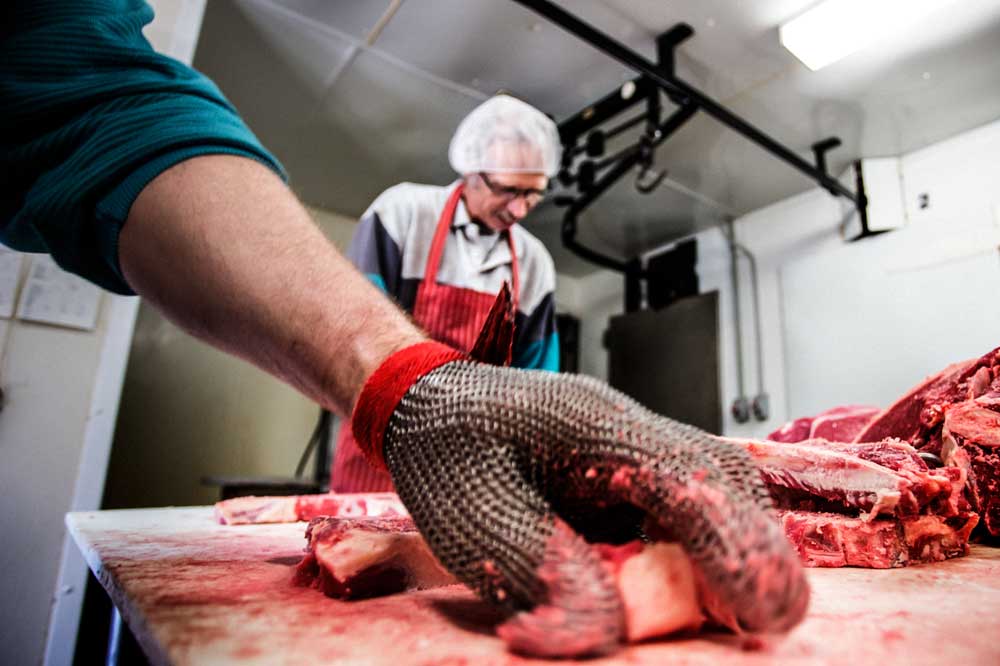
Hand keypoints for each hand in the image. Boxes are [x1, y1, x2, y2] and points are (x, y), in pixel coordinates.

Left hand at [352, 343, 808, 656]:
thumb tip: (615, 626)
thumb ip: (545, 568)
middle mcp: (631, 430)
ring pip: (720, 492)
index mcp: (592, 426)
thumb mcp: (475, 515)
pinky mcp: (634, 472)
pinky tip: (695, 588)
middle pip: (725, 482)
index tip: (758, 608)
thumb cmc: (445, 451)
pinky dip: (705, 550)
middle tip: (763, 617)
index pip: (686, 480)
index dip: (728, 545)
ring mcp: (638, 446)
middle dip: (754, 551)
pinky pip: (692, 505)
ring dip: (735, 552)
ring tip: (741, 609)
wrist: (431, 404)